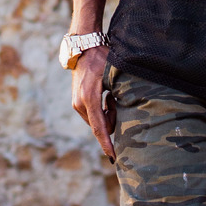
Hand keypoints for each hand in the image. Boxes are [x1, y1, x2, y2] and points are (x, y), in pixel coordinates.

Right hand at [71, 42, 115, 161]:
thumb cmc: (103, 58)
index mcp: (89, 99)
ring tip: (111, 96)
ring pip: (97, 121)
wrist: (84, 48)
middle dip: (113, 120)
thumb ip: (119, 95)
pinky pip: (93, 115)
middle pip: (101, 125)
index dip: (107, 144)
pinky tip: (106, 96)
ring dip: (108, 114)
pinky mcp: (77, 101)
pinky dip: (102, 110)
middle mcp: (80, 104)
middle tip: (117, 101)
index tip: (113, 157)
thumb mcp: (114, 75)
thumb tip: (129, 112)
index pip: (99, 128)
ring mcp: (76, 103)